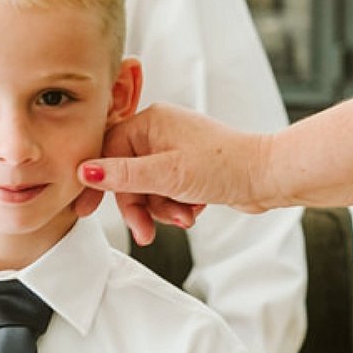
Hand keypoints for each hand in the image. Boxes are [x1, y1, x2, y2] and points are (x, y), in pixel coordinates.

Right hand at [77, 104, 277, 245]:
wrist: (268, 177)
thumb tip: (84, 171)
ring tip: (183, 217)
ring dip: (161, 209)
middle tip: (145, 231)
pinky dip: (175, 206)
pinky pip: (165, 191)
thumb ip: (123, 175)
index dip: (99, 183)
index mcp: (150, 121)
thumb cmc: (224, 166)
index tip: (88, 208)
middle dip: (139, 205)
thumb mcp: (167, 174)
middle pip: (127, 175)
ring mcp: (174, 150)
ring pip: (147, 188)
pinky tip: (193, 210)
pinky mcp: (187, 168)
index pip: (108, 151)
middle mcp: (160, 131)